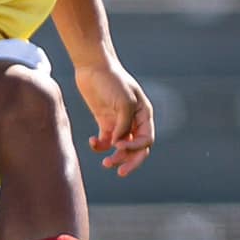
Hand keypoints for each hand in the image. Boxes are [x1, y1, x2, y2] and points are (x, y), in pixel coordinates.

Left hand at [73, 59, 153, 177]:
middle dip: (130, 161)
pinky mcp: (105, 122)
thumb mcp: (124, 102)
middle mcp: (134, 120)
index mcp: (144, 115)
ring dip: (115, 157)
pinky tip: (93, 142)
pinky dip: (100, 146)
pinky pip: (106, 141)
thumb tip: (118, 145)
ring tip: (105, 163)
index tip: (118, 146)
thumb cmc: (112, 81)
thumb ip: (124, 125)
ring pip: (121, 147)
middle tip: (119, 172)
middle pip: (137, 148)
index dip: (135, 147)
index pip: (146, 139)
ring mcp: (119, 122)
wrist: (92, 67)